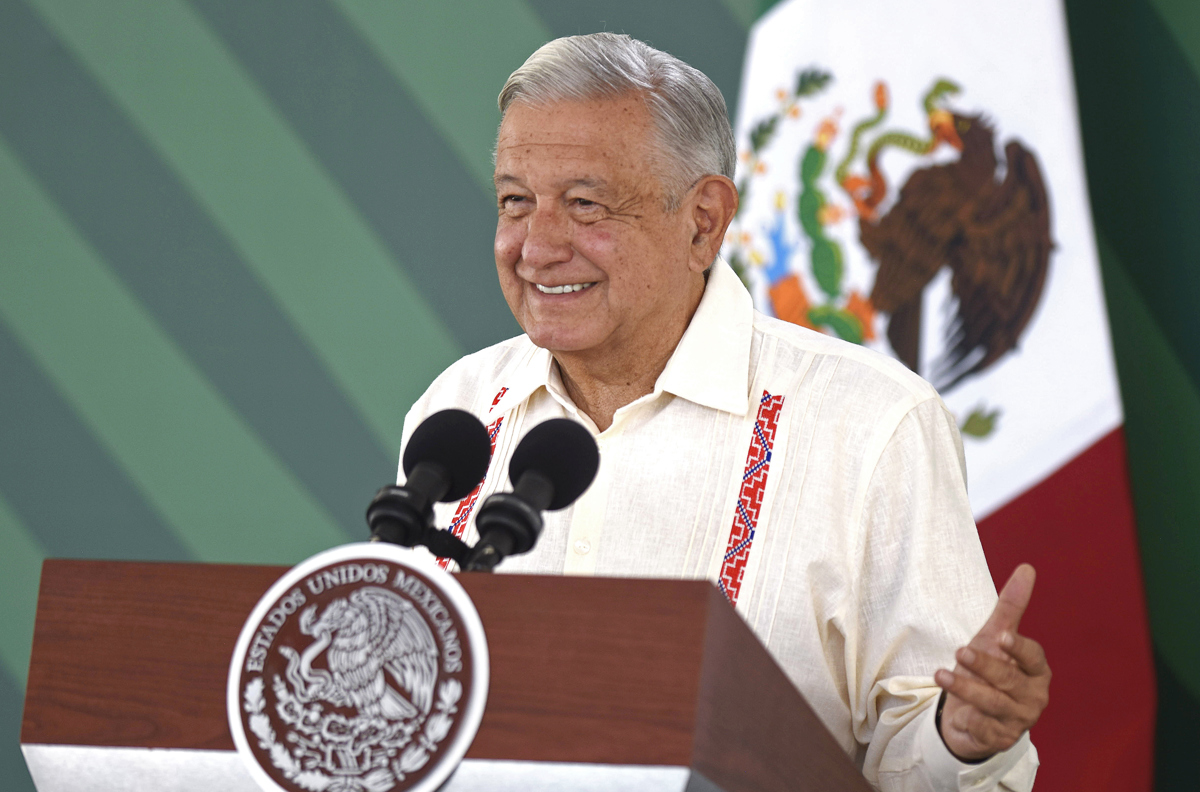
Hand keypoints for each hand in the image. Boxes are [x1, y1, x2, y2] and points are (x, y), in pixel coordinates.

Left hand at [934, 563, 1050, 760]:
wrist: (974, 712)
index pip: (1033, 657)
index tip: (1001, 638)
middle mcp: (1032, 696)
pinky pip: (985, 730)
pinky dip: (970, 720)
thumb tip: (1027, 568)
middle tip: (959, 651)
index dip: (1019, 649)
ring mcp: (1018, 720)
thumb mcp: (995, 637)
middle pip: (1009, 680)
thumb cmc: (989, 668)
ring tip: (940, 674)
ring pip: (993, 704)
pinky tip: (958, 713)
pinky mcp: (1001, 739)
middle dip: (983, 666)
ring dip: (966, 689)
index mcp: (1036, 670)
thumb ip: (1011, 606)